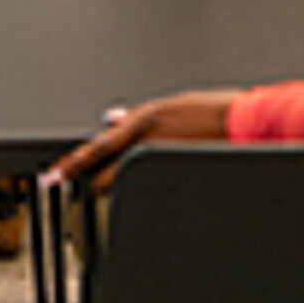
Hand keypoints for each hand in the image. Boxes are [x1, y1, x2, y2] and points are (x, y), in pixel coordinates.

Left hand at [47, 90, 242, 191]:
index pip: (96, 147)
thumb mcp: (171, 105)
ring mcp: (163, 164)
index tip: (53, 177)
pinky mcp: (178, 178)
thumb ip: (138, 116)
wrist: (250, 122)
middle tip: (90, 189)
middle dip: (95, 182)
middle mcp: (147, 143)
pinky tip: (146, 198)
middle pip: (105, 174)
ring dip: (118, 191)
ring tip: (122, 194)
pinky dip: (143, 196)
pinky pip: (150, 193)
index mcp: (142, 120)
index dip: (71, 165)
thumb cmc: (216, 110)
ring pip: (125, 188)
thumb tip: (112, 120)